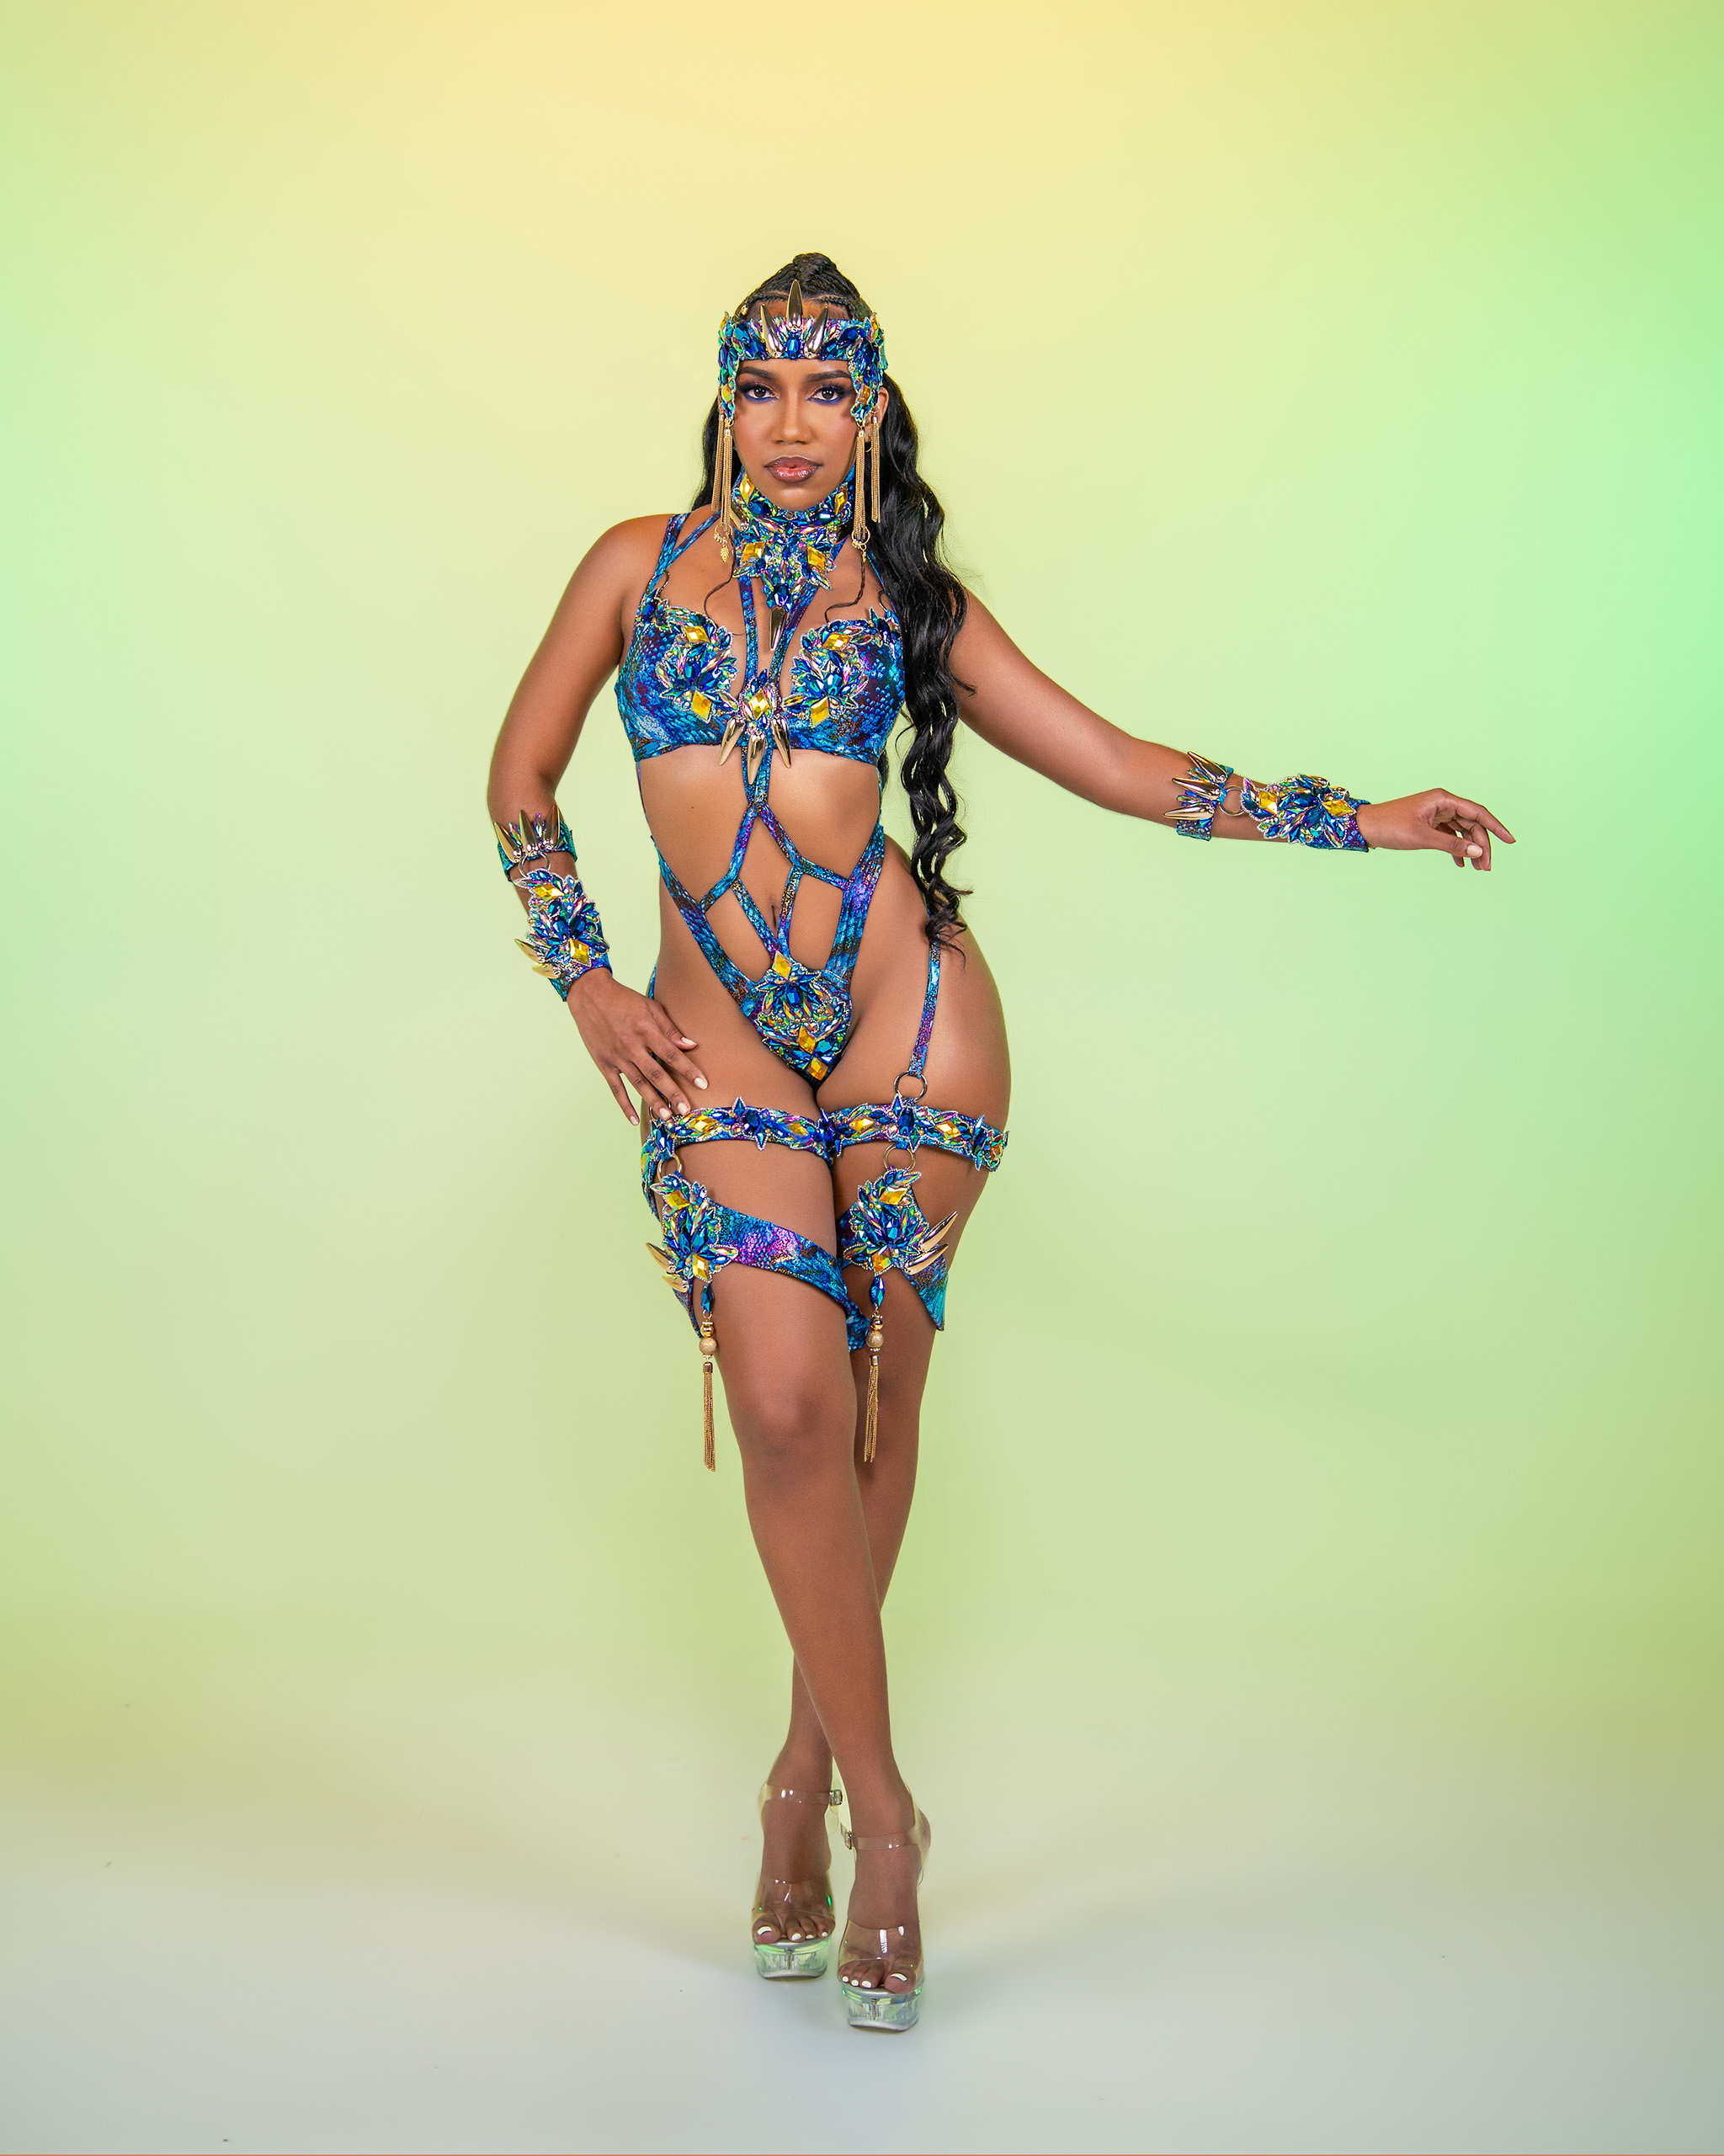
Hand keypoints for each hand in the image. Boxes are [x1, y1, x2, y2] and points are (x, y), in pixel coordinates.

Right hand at [564, 969, 707, 1123]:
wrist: (590, 995)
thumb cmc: (624, 999)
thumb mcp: (651, 1007)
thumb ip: (670, 1029)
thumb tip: (690, 1045)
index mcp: (646, 1030)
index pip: (672, 1054)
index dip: (688, 1070)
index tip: (702, 1084)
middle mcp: (632, 1046)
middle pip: (656, 1074)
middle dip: (672, 1093)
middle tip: (686, 1110)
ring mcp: (617, 1057)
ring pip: (638, 1084)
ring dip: (653, 1101)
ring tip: (666, 1117)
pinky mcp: (603, 1064)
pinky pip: (615, 1089)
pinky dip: (624, 1105)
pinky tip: (634, 1119)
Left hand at [1356, 790, 1515, 869]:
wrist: (1365, 827)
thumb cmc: (1390, 826)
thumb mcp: (1422, 838)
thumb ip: (1451, 845)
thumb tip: (1476, 853)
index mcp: (1443, 799)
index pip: (1478, 812)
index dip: (1496, 827)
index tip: (1511, 841)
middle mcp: (1442, 804)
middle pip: (1472, 824)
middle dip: (1481, 846)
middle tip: (1486, 868)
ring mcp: (1436, 814)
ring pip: (1462, 832)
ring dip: (1470, 850)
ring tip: (1477, 870)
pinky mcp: (1429, 824)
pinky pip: (1450, 836)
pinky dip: (1456, 850)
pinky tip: (1460, 865)